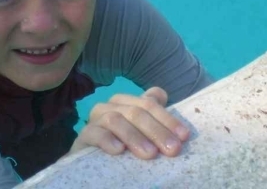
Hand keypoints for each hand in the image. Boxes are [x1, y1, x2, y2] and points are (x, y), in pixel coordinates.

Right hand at [69, 87, 188, 159]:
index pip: (149, 102)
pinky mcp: (83, 136)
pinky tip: (118, 150)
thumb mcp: (143, 136)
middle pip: (135, 111)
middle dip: (156, 130)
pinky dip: (106, 139)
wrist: (94, 163)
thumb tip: (167, 104)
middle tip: (171, 149)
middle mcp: (111, 106)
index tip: (184, 137)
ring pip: (115, 119)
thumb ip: (155, 120)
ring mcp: (95, 120)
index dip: (168, 118)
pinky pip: (93, 132)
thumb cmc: (125, 149)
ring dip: (134, 136)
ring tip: (149, 154)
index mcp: (128, 102)